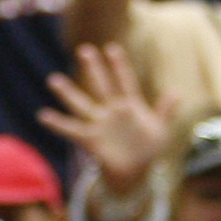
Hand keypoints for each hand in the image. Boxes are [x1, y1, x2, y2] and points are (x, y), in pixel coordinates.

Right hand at [38, 42, 175, 191]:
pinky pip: (72, 130)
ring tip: (53, 80)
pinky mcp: (90, 139)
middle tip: (84, 50)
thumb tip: (176, 93)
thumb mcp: (160, 130)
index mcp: (130, 106)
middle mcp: (112, 111)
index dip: (119, 66)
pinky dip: (58, 123)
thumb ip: (165, 111)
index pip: (124, 82)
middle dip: (93, 69)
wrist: (135, 172)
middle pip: (101, 86)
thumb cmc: (148, 149)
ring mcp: (99, 124)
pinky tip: (43, 115)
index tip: (111, 48)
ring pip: (82, 105)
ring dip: (68, 93)